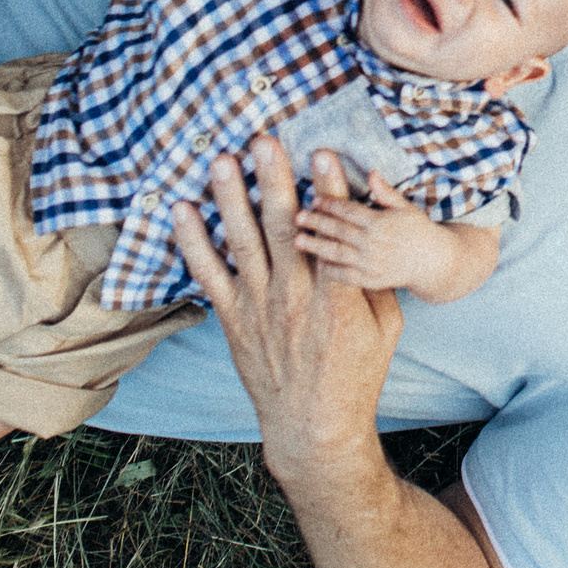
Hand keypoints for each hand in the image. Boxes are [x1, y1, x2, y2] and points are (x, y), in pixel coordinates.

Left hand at [172, 135, 399, 485]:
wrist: (313, 428)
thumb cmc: (356, 375)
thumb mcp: (386, 326)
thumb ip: (374, 278)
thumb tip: (368, 231)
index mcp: (337, 298)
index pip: (332, 233)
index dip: (327, 190)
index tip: (321, 153)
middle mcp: (293, 297)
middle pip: (281, 227)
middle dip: (272, 178)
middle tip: (263, 140)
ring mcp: (258, 307)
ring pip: (242, 241)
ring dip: (230, 197)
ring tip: (222, 159)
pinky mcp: (232, 319)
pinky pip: (208, 274)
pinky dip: (193, 241)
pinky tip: (182, 210)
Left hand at [295, 170, 457, 296]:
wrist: (432, 262)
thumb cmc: (418, 230)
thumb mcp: (405, 207)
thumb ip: (385, 192)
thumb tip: (371, 172)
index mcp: (380, 222)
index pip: (348, 210)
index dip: (329, 204)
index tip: (314, 200)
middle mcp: (373, 243)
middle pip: (338, 230)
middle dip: (316, 223)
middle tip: (297, 217)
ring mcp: (370, 264)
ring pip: (337, 253)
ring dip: (315, 246)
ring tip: (298, 240)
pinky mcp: (370, 280)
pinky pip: (345, 276)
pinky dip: (330, 269)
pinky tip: (318, 262)